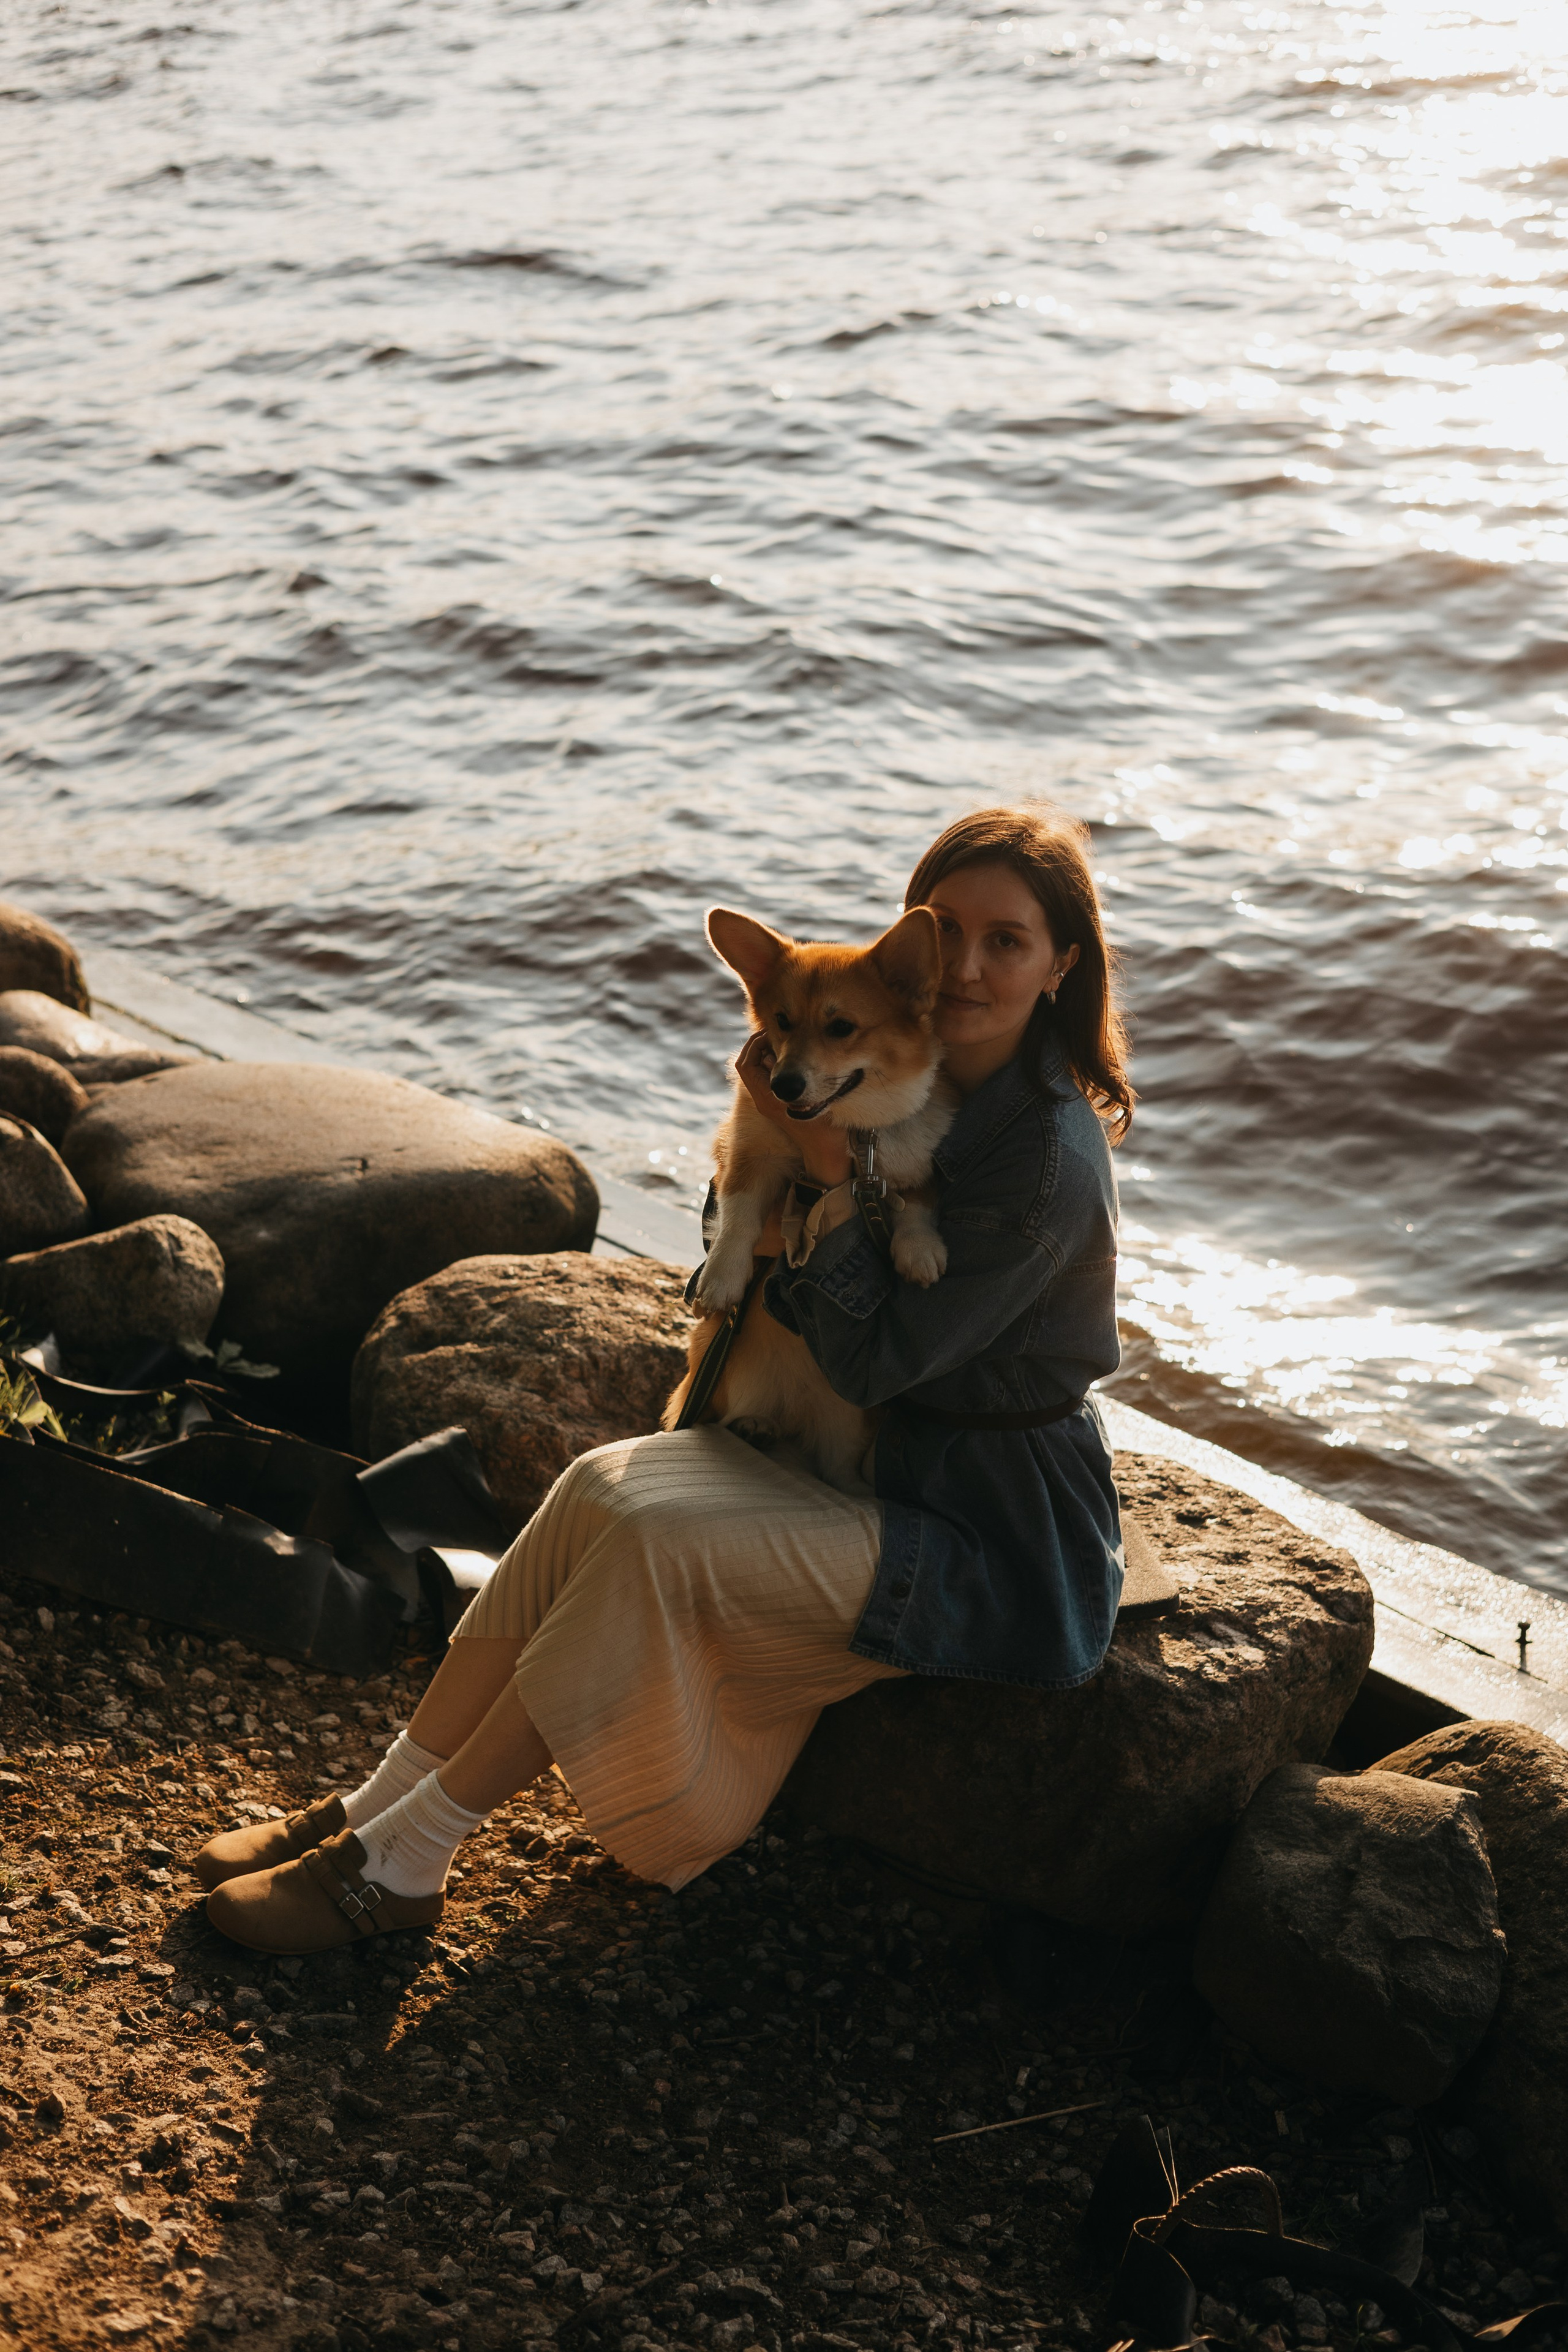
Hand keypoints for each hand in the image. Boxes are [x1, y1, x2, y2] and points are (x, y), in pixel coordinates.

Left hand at [733, 1033, 852, 1185]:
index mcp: (767, 1098)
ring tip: (782, 1042)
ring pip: (754, 1071)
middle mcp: (762, 1100)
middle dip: (756, 1045)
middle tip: (774, 1033)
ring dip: (763, 1054)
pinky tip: (788, 1059)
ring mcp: (766, 1103)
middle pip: (746, 1065)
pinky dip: (770, 1064)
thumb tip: (780, 1050)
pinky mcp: (773, 1104)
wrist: (824, 1151)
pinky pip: (763, 1078)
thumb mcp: (813, 1097)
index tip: (771, 1032)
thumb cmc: (823, 1127)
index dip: (754, 1044)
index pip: (746, 1064)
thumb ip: (794, 1075)